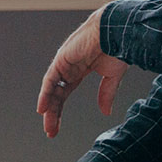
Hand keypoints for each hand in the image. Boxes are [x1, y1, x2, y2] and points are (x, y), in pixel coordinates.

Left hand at [36, 9, 127, 138]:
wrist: (118, 30)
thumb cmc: (118, 47)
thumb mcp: (112, 76)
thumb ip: (106, 93)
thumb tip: (105, 112)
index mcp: (79, 69)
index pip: (64, 93)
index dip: (60, 110)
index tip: (57, 127)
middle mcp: (69, 67)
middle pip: (56, 94)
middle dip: (53, 113)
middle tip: (51, 131)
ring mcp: (64, 63)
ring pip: (52, 89)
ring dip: (49, 108)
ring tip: (48, 125)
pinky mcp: (62, 59)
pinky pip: (50, 80)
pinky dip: (45, 94)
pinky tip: (42, 109)